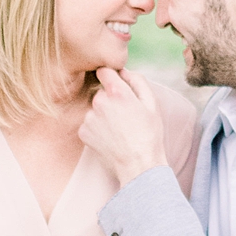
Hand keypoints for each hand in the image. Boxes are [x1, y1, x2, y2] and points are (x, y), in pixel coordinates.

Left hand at [79, 66, 167, 189]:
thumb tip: (124, 71)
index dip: (111, 75)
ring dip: (103, 114)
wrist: (138, 165)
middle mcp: (99, 102)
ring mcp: (89, 118)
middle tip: (125, 115)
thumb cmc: (149, 135)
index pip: (104, 70)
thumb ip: (138, 81)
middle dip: (110, 98)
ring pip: (95, 108)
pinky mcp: (83, 132)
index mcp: (117, 92)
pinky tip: (110, 137)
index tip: (116, 83)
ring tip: (119, 129)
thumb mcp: (151, 104)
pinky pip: (89, 123)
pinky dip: (97, 128)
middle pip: (100, 92)